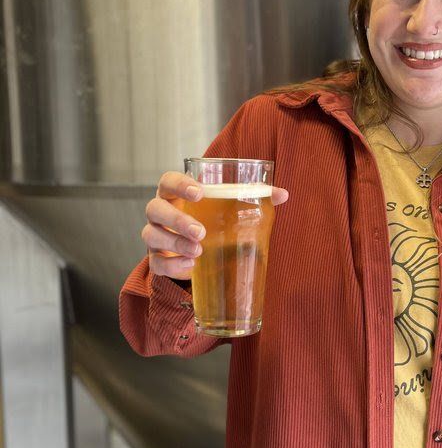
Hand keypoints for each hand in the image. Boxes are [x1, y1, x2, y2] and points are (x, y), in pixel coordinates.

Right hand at [142, 171, 288, 279]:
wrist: (197, 248)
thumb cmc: (213, 217)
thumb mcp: (229, 205)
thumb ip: (254, 196)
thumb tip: (283, 194)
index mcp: (176, 193)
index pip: (168, 181)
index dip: (180, 184)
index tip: (200, 192)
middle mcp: (161, 211)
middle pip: (156, 209)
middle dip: (177, 220)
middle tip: (200, 232)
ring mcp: (156, 235)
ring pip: (152, 236)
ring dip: (175, 243)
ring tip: (198, 251)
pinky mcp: (158, 259)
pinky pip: (156, 263)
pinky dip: (172, 265)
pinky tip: (190, 266)